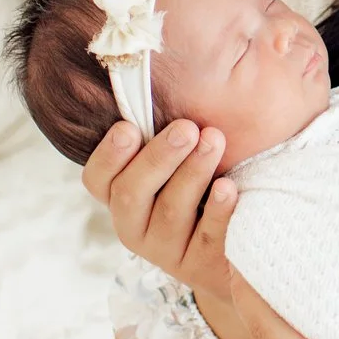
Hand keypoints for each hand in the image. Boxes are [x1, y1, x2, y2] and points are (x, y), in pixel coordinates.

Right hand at [81, 118, 247, 338]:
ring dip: (192, 172)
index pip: (97, 181)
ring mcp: (168, 250)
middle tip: (186, 128)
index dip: (107, 157)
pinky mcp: (203, 266)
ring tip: (214, 140)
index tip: (128, 128)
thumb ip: (170, 130)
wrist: (241, 249)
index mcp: (124, 198)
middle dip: (157, 157)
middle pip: (131, 195)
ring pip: (171, 211)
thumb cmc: (207, 186)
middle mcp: (137, 227)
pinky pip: (207, 236)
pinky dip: (217, 210)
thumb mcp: (182, 160)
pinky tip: (228, 187)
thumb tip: (156, 72)